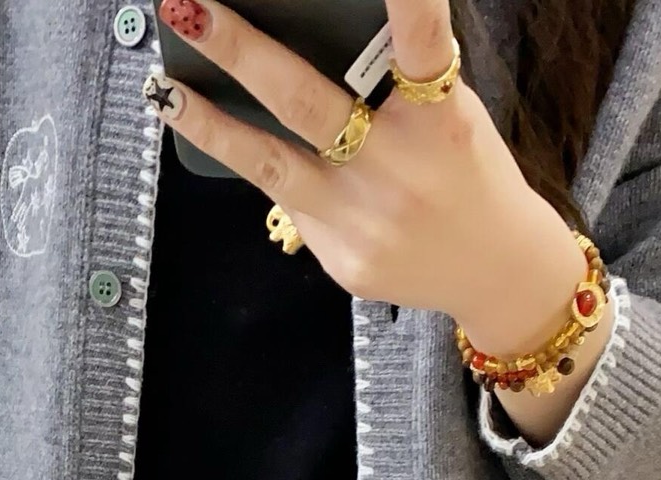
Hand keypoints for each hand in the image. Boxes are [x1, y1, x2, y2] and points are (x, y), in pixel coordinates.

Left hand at [146, 0, 600, 379]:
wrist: (495, 272)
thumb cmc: (463, 171)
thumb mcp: (449, 112)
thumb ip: (396, 78)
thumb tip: (303, 33)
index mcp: (440, 116)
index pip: (421, 41)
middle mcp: (399, 167)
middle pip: (307, 101)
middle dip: (242, 50)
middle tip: (192, 8)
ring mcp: (365, 219)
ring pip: (272, 164)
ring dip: (211, 123)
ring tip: (165, 88)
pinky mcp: (344, 259)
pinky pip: (286, 200)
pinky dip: (250, 163)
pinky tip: (215, 132)